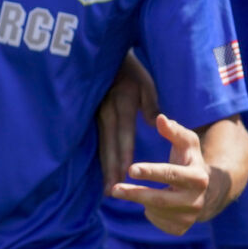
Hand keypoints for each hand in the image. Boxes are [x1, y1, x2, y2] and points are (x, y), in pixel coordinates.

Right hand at [97, 51, 158, 193]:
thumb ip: (150, 105)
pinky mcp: (92, 117)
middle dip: (111, 169)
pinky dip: (99, 157)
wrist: (104, 57)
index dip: (124, 155)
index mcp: (122, 104)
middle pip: (109, 145)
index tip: (126, 174)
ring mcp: (96, 115)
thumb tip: (155, 123)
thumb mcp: (146, 83)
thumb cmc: (130, 70)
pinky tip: (101, 170)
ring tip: (106, 187)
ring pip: (101, 145)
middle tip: (112, 191)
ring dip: (103, 167)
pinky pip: (96, 140)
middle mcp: (106, 112)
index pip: (124, 134)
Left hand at [111, 113, 209, 236]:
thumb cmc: (190, 162)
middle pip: (160, 199)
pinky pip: (156, 221)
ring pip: (155, 211)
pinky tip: (152, 203)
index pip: (171, 174)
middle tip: (114, 189)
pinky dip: (149, 212)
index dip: (151, 172)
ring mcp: (189, 218)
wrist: (208, 193)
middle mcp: (196, 201)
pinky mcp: (180, 229)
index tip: (130, 169)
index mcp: (198, 178)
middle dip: (135, 194)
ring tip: (128, 190)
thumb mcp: (187, 144)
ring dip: (139, 200)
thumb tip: (160, 118)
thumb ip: (174, 131)